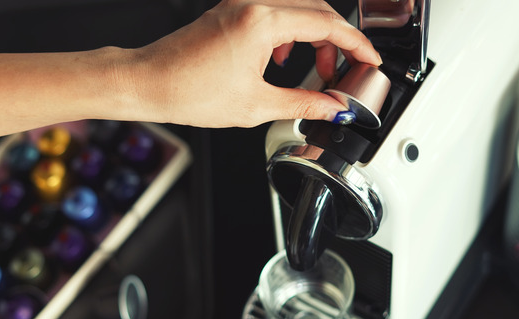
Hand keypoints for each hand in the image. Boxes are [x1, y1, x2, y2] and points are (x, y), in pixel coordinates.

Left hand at [131, 0, 381, 127]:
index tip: (370, 60)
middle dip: (338, 41)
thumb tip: (334, 108)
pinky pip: (276, 9)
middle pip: (318, 9)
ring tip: (317, 67)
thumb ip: (305, 103)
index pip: (328, 25)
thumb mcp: (257, 106)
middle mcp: (252, 3)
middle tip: (344, 71)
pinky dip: (292, 30)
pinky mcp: (231, 9)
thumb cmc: (189, 91)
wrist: (148, 83)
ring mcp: (241, 3)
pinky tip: (284, 56)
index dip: (357, 45)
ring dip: (316, 34)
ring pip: (299, 7)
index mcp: (262, 22)